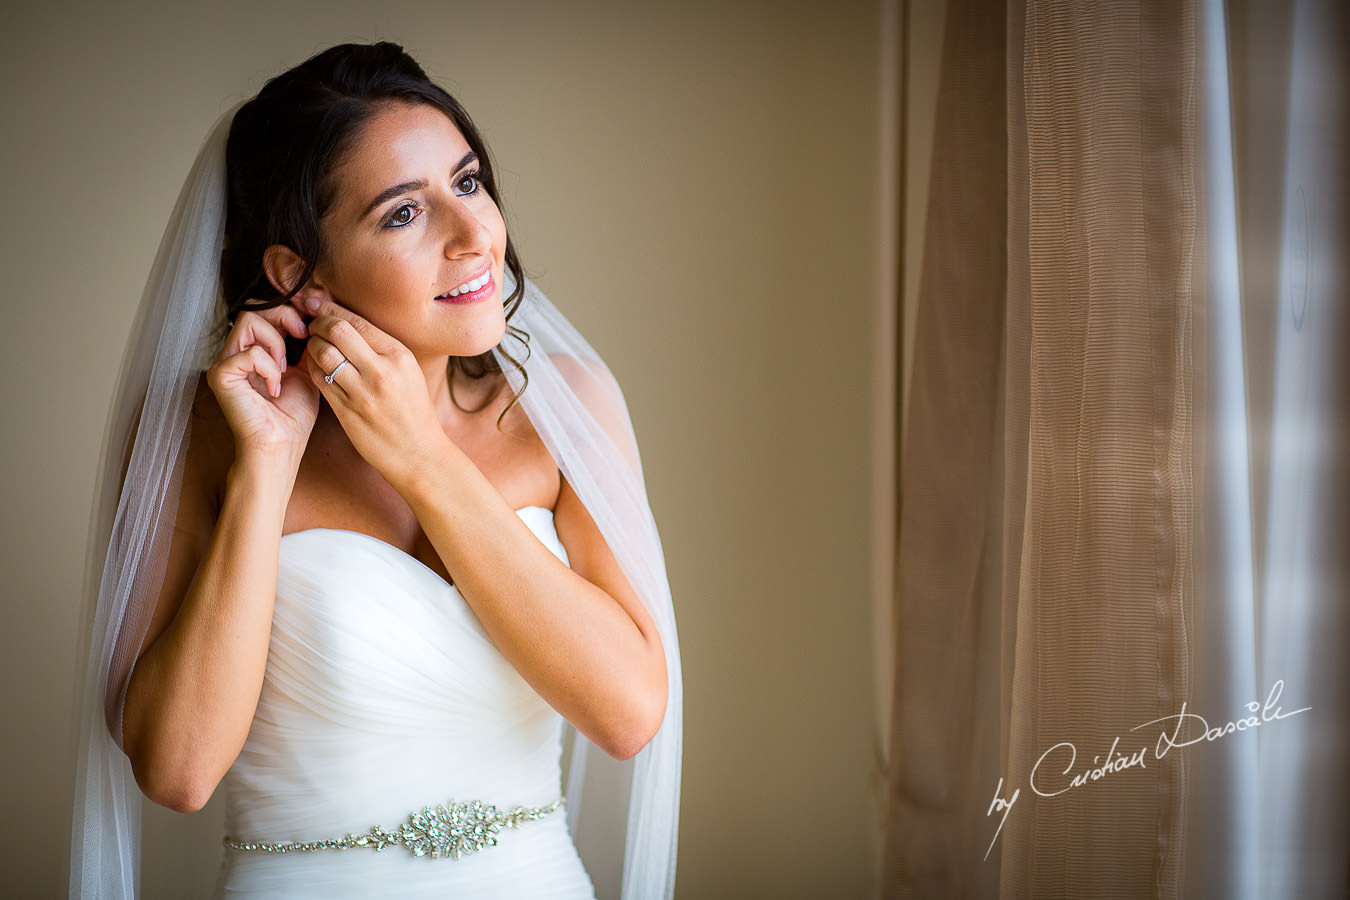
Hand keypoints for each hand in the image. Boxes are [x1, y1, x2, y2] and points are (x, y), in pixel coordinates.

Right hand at [206, 304, 319, 463]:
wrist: (282, 445)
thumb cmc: (292, 415)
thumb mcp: (307, 371)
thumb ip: (305, 345)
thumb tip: (314, 317)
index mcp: (253, 350)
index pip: (263, 310)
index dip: (289, 311)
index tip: (310, 326)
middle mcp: (235, 352)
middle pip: (254, 308)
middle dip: (284, 317)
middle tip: (302, 336)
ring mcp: (225, 362)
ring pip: (249, 320)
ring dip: (276, 341)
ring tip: (285, 368)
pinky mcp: (221, 375)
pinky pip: (249, 352)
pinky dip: (269, 367)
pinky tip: (275, 388)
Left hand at [302, 300, 447, 486]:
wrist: (419, 453)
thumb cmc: (413, 411)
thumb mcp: (408, 373)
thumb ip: (381, 348)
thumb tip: (348, 322)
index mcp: (400, 356)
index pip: (357, 321)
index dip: (331, 310)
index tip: (319, 307)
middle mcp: (382, 371)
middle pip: (337, 331)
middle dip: (318, 323)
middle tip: (312, 325)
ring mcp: (364, 392)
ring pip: (323, 353)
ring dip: (312, 345)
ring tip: (313, 346)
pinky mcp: (348, 411)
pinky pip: (320, 379)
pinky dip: (313, 367)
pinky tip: (316, 367)